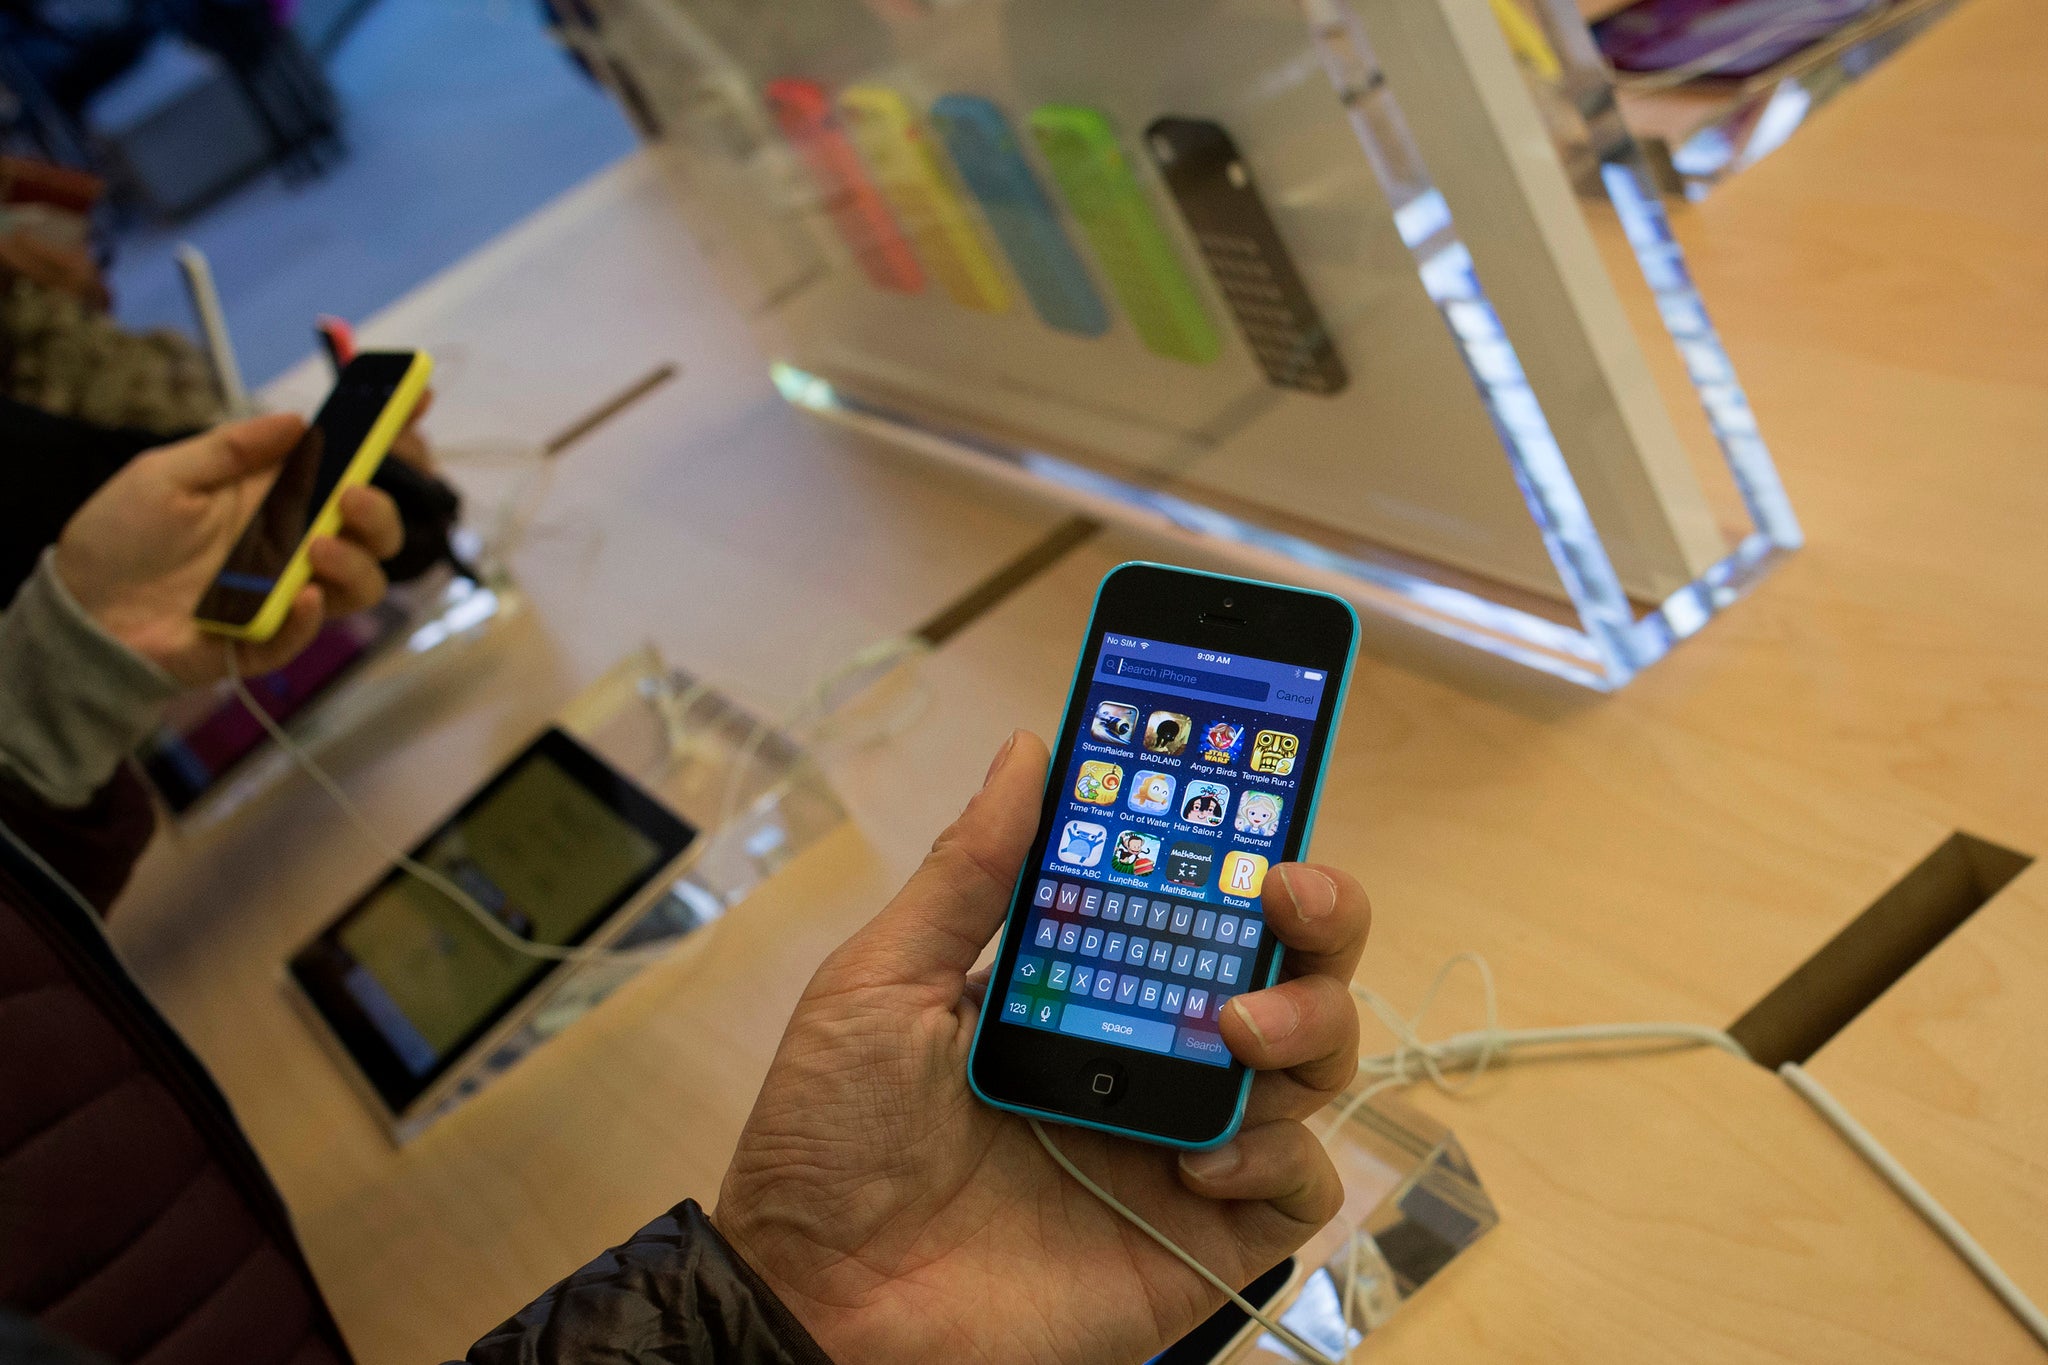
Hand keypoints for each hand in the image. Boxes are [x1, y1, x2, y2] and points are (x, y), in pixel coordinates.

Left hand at [52, 413, 404, 685]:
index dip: (384, 434)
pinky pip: (310, 630)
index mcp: (276, 497)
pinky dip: (313, 617)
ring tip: (315, 551)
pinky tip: (297, 599)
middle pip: (374, 530)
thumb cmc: (119, 539)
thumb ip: (231, 448)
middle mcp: (294, 543)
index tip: (414, 400)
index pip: (345, 464)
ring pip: (363, 583)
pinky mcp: (268, 638)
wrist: (79, 612)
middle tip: (350, 497)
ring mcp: (287, 592)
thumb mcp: (164, 474)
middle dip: (380, 512)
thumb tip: (298, 419)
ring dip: (355, 563)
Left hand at [714, 732, 1369, 1364]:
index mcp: (1081, 985)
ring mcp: (1179, 1143)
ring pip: (1316, 1061)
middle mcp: (1148, 1053)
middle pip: (1287, 966)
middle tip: (1283, 895)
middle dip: (1319, 914)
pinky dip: (1278, 1157)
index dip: (1240, 842)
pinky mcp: (1201, 1237)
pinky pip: (1298, 1185)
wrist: (818, 1304)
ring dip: (1307, 1022)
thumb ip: (968, 872)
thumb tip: (1030, 753)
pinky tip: (1201, 1158)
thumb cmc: (828, 1145)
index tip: (1251, 788)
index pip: (1191, 898)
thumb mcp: (881, 985)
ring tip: (1238, 1030)